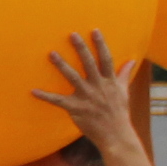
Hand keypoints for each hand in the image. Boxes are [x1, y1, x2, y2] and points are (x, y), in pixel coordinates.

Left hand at [30, 29, 136, 148]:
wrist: (116, 134)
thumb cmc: (119, 112)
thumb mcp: (124, 91)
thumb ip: (124, 74)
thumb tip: (132, 60)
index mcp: (110, 82)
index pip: (106, 59)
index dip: (101, 44)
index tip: (94, 31)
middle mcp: (98, 86)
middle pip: (89, 63)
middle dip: (81, 48)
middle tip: (72, 34)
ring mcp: (87, 97)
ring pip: (73, 77)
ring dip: (62, 65)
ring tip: (52, 53)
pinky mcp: (76, 108)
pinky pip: (58, 101)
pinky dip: (46, 96)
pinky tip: (34, 91)